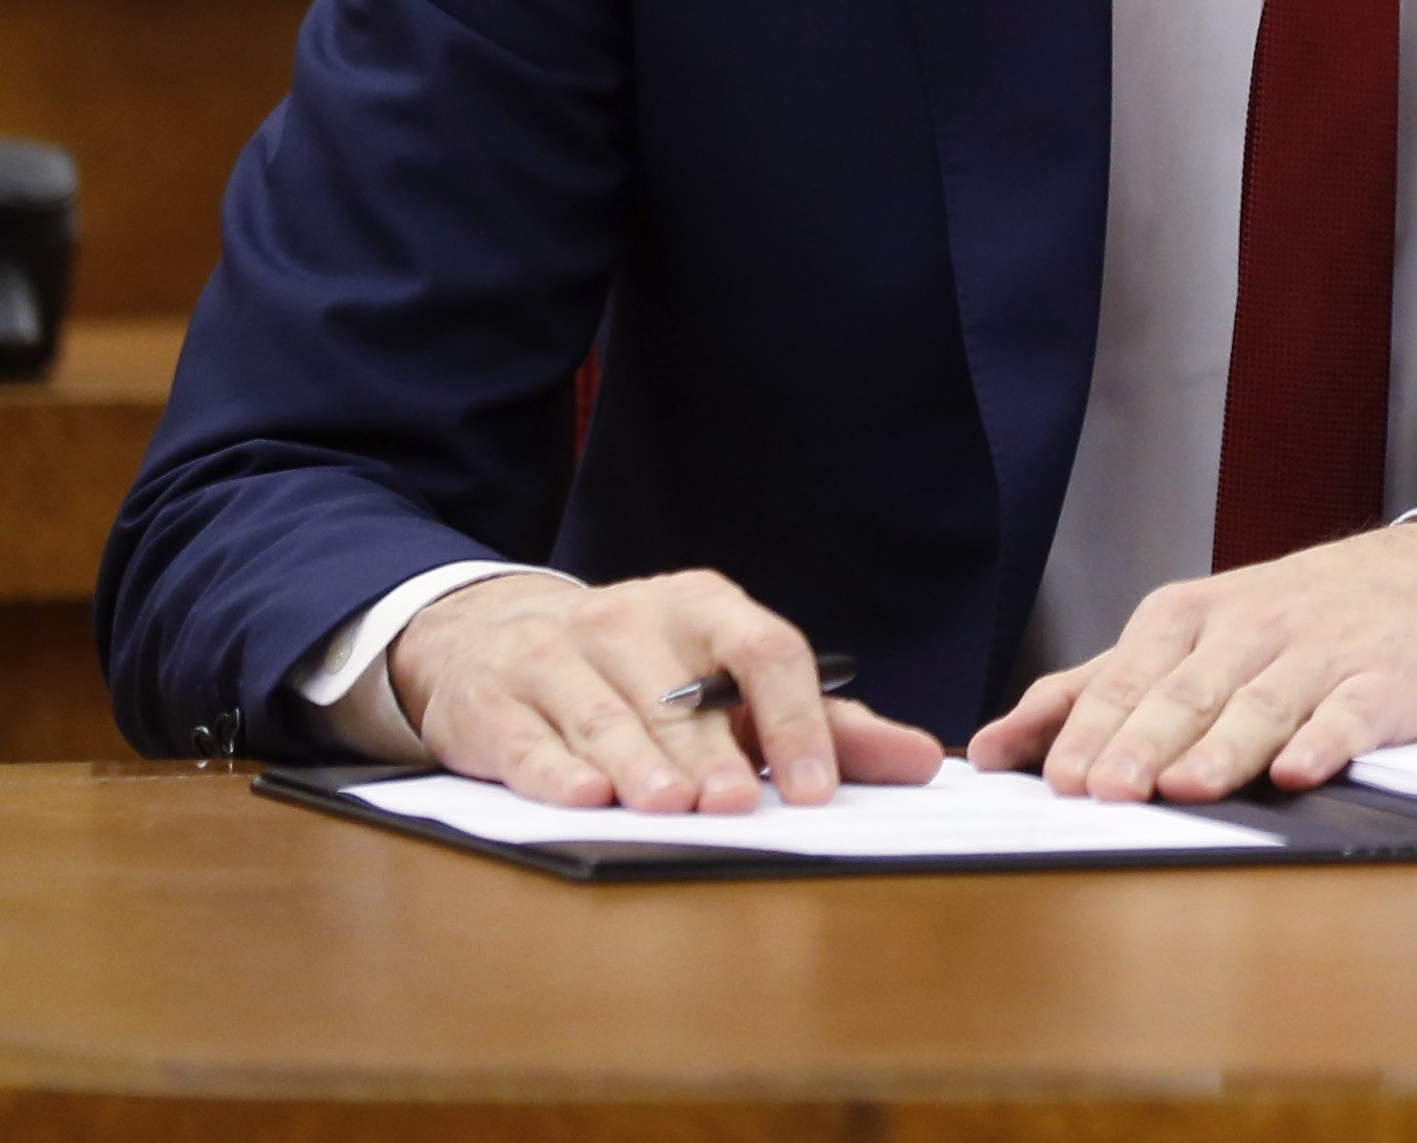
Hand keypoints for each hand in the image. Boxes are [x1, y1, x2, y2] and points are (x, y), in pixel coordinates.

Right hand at [389, 568, 945, 810]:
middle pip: (684, 696)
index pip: (766, 650)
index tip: (816, 788)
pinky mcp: (494, 702)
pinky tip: (584, 797)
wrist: (494, 638)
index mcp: (704, 607)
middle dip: (714, 755)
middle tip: (741, 805)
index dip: (796, 719)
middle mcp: (630, 620)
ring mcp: (556, 655)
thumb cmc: (644, 672)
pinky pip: (529, 739)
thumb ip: (825, 725)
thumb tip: (922, 763)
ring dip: (642, 764)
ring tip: (673, 808)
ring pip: (607, 716)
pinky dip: (555, 769)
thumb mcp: (730, 682)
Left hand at [967, 519, 1416, 801]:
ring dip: (1224, 746)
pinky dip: (1325, 741)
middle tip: (1106, 791)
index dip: (1095, 728)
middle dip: (1145, 741)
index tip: (1060, 778)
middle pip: (1190, 691)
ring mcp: (1322, 654)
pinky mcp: (1385, 683)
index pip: (1131, 675)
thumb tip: (990, 748)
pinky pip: (1351, 713)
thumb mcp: (1180, 638)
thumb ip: (1089, 692)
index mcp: (1189, 616)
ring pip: (1264, 703)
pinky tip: (1298, 770)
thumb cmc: (1282, 624)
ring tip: (1187, 786)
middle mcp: (1252, 628)